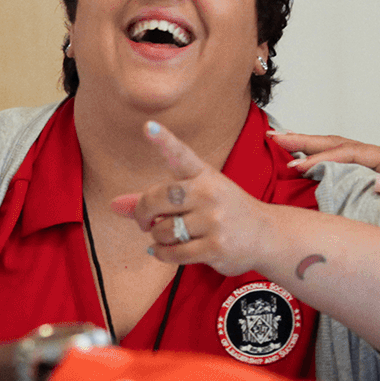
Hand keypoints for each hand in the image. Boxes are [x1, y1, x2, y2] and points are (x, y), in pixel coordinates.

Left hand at [111, 122, 277, 274]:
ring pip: (163, 230)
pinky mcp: (215, 246)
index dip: (163, 140)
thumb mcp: (194, 197)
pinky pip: (173, 253)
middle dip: (143, 213)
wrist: (266, 235)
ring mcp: (214, 220)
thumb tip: (113, 205)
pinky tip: (166, 250)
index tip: (148, 126)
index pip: (181, 155)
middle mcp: (210, 193)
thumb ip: (152, 200)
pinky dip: (162, 254)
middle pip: (158, 199)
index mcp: (204, 175)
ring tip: (170, 235)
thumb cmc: (223, 211)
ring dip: (158, 237)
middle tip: (145, 221)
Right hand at [273, 131, 379, 221]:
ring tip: (284, 143)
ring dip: (312, 148)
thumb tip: (378, 183)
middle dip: (306, 141)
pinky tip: (310, 164)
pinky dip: (324, 160)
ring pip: (339, 151)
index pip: (348, 155)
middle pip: (338, 144)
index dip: (321, 159)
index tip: (296, 166)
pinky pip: (346, 164)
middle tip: (275, 136)